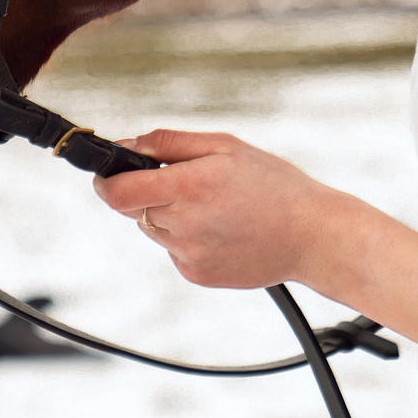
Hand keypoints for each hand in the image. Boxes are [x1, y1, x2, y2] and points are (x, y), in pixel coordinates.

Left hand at [93, 129, 350, 290]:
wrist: (313, 237)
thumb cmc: (274, 184)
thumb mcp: (226, 146)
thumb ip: (170, 143)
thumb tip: (126, 145)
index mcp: (190, 185)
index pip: (117, 191)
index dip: (105, 180)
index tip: (108, 173)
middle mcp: (184, 224)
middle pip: (133, 208)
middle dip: (148, 192)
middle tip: (190, 184)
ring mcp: (189, 254)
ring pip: (153, 228)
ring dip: (170, 215)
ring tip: (216, 208)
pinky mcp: (196, 275)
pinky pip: (174, 250)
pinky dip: (189, 238)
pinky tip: (223, 230)